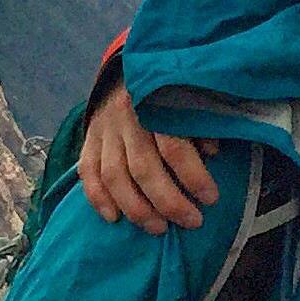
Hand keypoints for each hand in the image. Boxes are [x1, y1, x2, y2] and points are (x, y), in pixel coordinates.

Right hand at [79, 84, 219, 232]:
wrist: (127, 71)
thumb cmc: (168, 90)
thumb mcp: (190, 98)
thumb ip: (201, 124)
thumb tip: (212, 154)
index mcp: (156, 104)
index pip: (174, 147)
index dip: (193, 177)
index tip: (211, 198)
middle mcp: (126, 118)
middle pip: (143, 168)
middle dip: (169, 202)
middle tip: (191, 222)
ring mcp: (104, 130)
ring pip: (114, 177)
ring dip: (136, 209)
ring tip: (158, 229)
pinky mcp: (88, 140)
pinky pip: (87, 173)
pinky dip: (98, 199)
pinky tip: (114, 218)